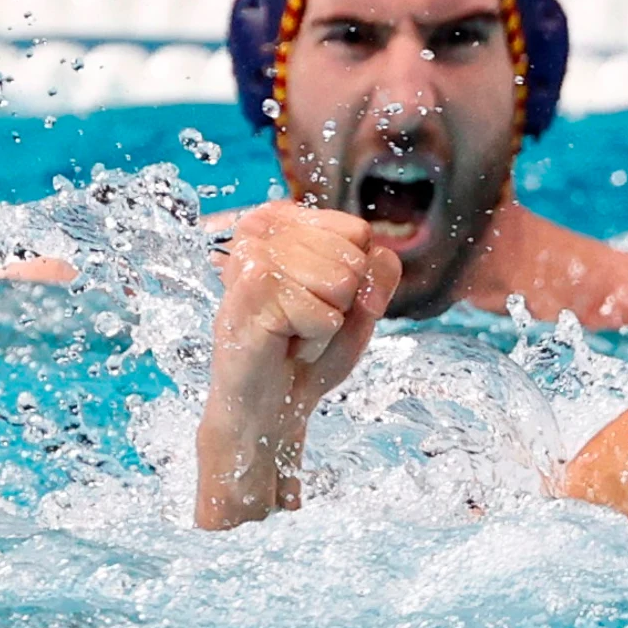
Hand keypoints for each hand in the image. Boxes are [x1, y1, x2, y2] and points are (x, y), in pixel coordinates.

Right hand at [195, 202, 400, 529]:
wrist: (271, 403)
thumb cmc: (309, 350)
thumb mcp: (359, 307)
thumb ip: (378, 274)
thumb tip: (378, 255)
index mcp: (285, 223)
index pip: (358, 230)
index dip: (356, 274)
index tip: (321, 298)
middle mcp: (263, 232)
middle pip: (353, 256)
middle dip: (343, 300)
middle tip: (305, 321)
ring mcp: (252, 258)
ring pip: (340, 281)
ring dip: (327, 319)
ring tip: (295, 331)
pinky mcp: (249, 291)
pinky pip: (323, 312)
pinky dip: (315, 337)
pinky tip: (284, 343)